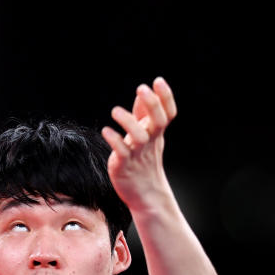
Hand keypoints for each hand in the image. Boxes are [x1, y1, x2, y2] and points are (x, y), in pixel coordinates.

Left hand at [101, 77, 177, 211]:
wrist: (145, 193)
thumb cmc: (144, 160)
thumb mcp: (147, 136)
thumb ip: (144, 115)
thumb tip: (142, 93)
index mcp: (156, 133)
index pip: (168, 114)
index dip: (166, 98)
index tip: (159, 80)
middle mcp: (149, 142)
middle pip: (158, 122)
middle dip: (152, 104)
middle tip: (142, 88)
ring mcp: (137, 154)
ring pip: (138, 137)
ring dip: (128, 122)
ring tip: (115, 110)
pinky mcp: (124, 165)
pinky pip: (121, 152)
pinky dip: (114, 141)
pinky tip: (106, 131)